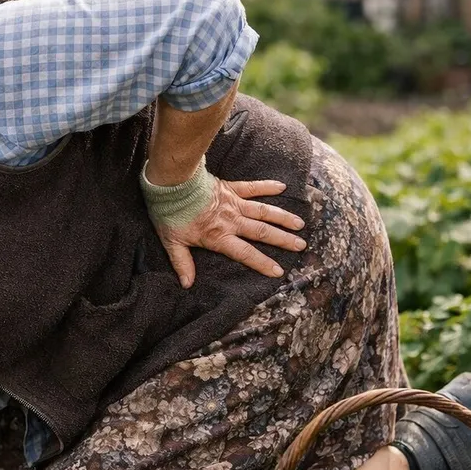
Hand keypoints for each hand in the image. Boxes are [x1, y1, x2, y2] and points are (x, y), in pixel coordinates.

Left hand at [157, 176, 305, 287]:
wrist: (172, 184)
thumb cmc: (169, 214)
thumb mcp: (172, 242)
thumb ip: (182, 263)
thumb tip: (187, 284)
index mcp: (219, 236)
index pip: (245, 253)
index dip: (262, 263)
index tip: (279, 272)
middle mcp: (231, 221)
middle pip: (262, 232)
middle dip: (283, 240)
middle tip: (301, 245)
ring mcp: (233, 203)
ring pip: (263, 211)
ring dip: (282, 218)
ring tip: (300, 224)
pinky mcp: (231, 188)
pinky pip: (252, 187)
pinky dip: (267, 186)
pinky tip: (282, 187)